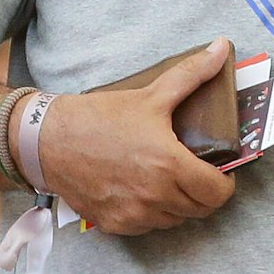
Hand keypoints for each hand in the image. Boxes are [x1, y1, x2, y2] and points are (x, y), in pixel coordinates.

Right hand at [35, 40, 239, 235]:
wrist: (48, 141)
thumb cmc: (100, 117)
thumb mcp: (151, 94)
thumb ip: (192, 74)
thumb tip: (222, 47)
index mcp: (169, 165)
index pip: (217, 193)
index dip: (224, 183)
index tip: (220, 171)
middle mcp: (154, 197)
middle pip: (200, 210)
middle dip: (204, 192)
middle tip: (196, 172)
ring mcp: (133, 215)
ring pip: (174, 220)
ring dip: (178, 203)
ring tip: (169, 179)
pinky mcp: (115, 225)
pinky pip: (147, 226)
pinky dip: (152, 213)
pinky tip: (144, 190)